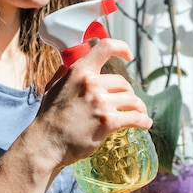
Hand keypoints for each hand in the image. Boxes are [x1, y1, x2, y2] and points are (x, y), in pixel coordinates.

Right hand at [28, 38, 152, 168]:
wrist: (46, 144)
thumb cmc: (48, 119)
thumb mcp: (52, 89)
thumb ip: (62, 75)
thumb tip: (65, 65)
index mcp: (79, 72)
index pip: (105, 47)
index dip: (121, 47)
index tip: (129, 55)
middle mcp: (92, 83)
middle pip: (123, 83)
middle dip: (128, 93)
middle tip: (128, 103)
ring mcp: (101, 102)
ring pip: (132, 100)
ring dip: (139, 107)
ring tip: (140, 113)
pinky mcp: (108, 121)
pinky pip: (135, 118)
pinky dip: (144, 120)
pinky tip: (146, 123)